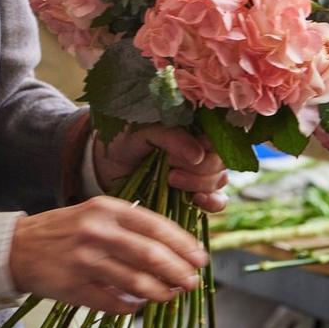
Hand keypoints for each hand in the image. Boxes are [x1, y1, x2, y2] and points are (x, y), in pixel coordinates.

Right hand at [8, 195, 207, 313]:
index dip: (182, 243)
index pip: (154, 225)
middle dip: (178, 271)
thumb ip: (129, 225)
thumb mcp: (95, 212)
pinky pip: (114, 302)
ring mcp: (85, 260)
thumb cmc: (64, 229)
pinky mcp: (75, 286)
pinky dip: (132, 307)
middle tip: (192, 281)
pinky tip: (140, 305)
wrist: (18, 247)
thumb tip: (172, 247)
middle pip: (150, 254)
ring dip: (161, 292)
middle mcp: (96, 230)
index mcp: (105, 207)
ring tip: (172, 295)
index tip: (199, 257)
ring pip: (136, 282)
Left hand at [93, 126, 228, 212]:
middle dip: (197, 168)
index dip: (210, 145)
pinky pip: (218, 201)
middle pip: (220, 160)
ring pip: (219, 179)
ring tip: (170, 178)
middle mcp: (201, 146)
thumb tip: (199, 154)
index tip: (192, 153)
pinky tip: (196, 199)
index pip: (219, 133)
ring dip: (198, 183)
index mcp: (192, 125)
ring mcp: (200, 170)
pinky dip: (211, 203)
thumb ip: (170, 137)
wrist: (108, 164)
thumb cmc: (125, 139)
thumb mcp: (143, 131)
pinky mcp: (195, 193)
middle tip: (170, 166)